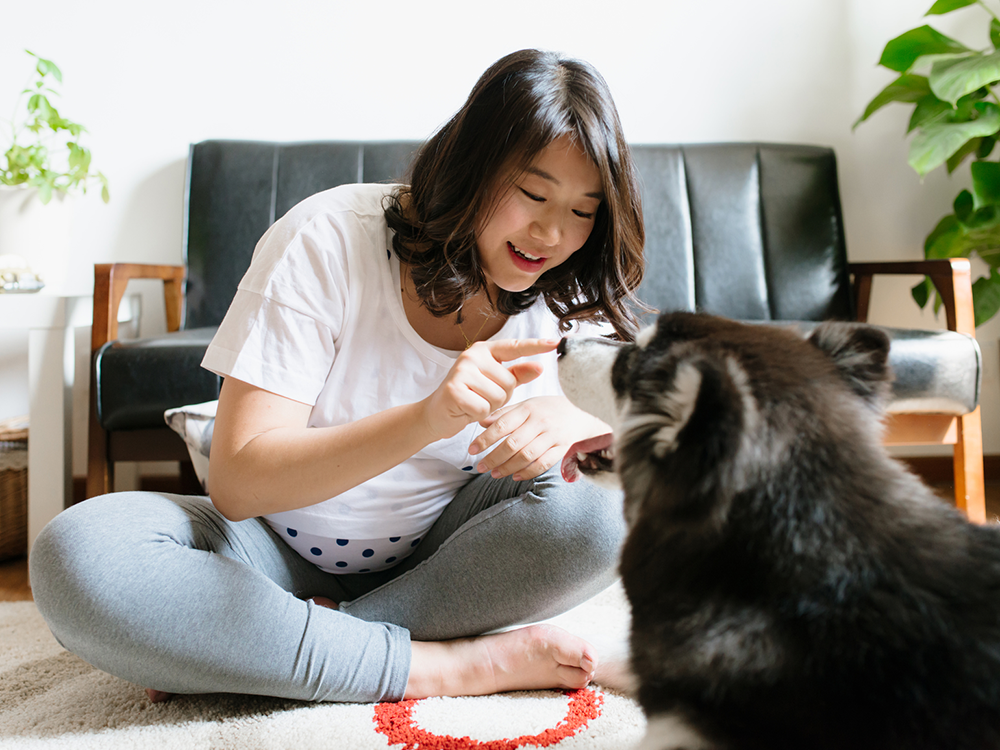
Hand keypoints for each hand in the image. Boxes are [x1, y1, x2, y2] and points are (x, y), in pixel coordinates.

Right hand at [420, 338, 558, 441]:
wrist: (436, 414)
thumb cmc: (470, 397)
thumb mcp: (495, 384)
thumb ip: (517, 375)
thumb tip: (540, 367)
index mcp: (484, 350)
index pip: (515, 347)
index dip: (536, 345)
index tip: (556, 342)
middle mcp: (472, 356)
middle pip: (509, 382)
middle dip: (500, 396)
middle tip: (481, 397)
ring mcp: (462, 370)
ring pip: (498, 396)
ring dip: (489, 407)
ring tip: (473, 403)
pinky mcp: (454, 389)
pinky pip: (484, 408)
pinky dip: (478, 415)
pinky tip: (465, 410)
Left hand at [468, 396, 608, 481]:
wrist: (583, 413)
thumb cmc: (549, 409)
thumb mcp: (528, 404)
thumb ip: (505, 413)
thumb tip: (481, 422)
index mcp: (528, 408)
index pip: (502, 425)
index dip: (485, 438)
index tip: (472, 449)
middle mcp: (540, 422)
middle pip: (512, 443)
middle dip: (493, 457)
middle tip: (480, 467)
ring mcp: (552, 436)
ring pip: (526, 456)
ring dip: (507, 467)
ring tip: (494, 474)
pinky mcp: (562, 448)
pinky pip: (543, 463)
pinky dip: (528, 472)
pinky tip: (515, 476)